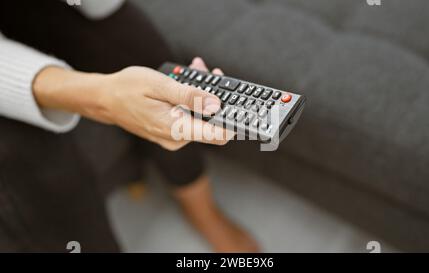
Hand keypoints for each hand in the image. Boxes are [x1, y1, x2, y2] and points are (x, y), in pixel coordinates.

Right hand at [33, 58, 232, 150]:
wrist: (104, 100)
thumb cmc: (126, 90)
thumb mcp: (160, 86)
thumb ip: (189, 96)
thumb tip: (216, 104)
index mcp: (175, 129)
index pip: (217, 134)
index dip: (235, 123)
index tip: (246, 110)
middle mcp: (177, 138)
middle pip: (210, 122)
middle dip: (215, 97)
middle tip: (210, 73)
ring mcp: (174, 137)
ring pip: (200, 117)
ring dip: (201, 95)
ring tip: (195, 71)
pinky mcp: (171, 132)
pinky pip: (189, 117)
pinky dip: (191, 100)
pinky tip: (186, 83)